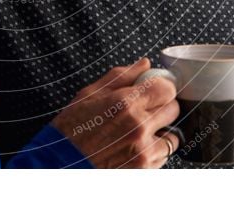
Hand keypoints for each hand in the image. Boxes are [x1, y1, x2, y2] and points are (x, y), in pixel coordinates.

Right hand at [51, 58, 179, 167]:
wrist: (60, 164)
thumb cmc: (71, 129)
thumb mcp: (90, 94)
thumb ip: (121, 76)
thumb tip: (145, 64)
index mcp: (125, 103)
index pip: (166, 88)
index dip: (162, 87)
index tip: (154, 89)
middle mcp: (139, 126)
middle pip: (173, 109)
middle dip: (161, 107)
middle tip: (145, 110)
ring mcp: (143, 151)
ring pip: (172, 136)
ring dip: (161, 132)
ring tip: (139, 132)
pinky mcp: (143, 169)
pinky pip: (164, 157)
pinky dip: (155, 151)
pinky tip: (135, 147)